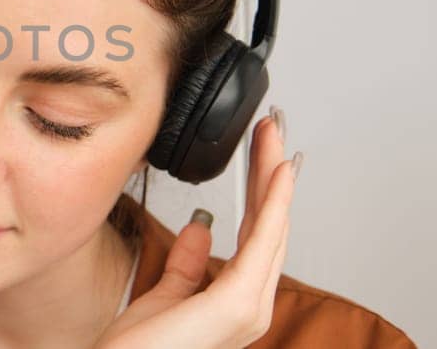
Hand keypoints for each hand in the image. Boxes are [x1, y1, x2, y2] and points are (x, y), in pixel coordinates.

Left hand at [94, 107, 300, 348]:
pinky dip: (272, 205)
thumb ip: (185, 266)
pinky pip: (260, 244)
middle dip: (273, 174)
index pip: (255, 236)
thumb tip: (200, 229)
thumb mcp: (161, 299)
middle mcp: (250, 308)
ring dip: (274, 177)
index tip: (261, 152)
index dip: (262, 191)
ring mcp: (247, 309)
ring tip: (274, 136)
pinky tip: (275, 173)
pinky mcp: (235, 306)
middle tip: (274, 129)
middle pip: (271, 227)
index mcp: (234, 304)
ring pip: (271, 228)